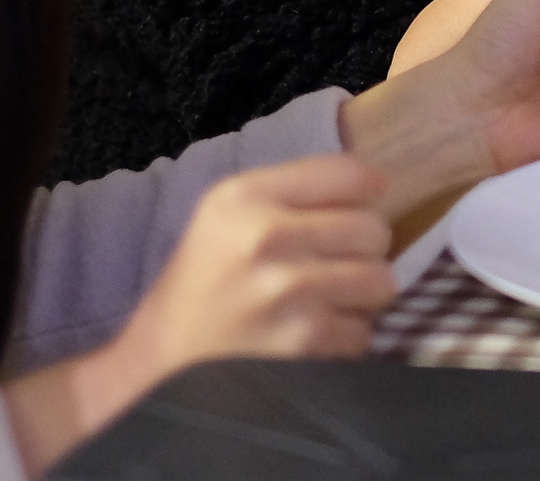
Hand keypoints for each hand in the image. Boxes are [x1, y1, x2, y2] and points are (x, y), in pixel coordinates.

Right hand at [9, 155, 396, 469]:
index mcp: (244, 195)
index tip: (361, 207)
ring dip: (360, 297)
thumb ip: (295, 192)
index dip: (367, 192)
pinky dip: (344, 339)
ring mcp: (286, 290)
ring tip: (324, 302)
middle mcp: (266, 235)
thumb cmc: (203, 284)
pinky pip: (364, 332)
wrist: (158, 365)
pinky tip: (310, 337)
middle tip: (330, 266)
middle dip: (362, 251)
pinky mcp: (302, 342)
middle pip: (374, 228)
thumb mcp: (227, 216)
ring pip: (380, 280)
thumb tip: (378, 183)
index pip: (349, 174)